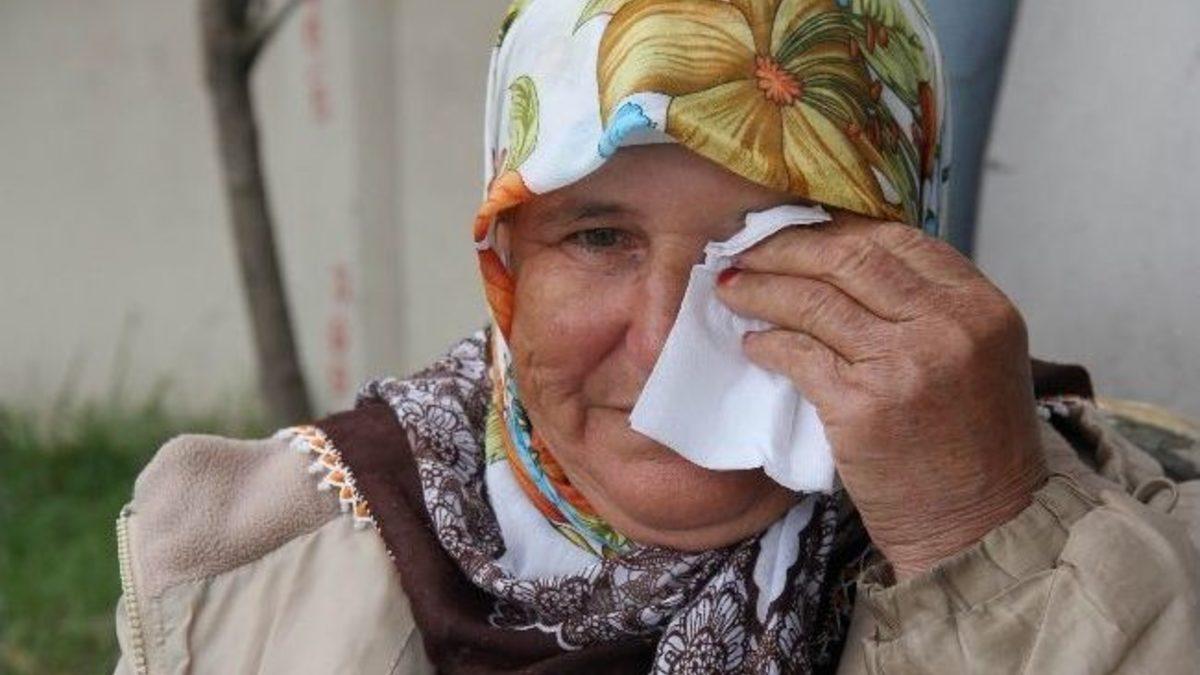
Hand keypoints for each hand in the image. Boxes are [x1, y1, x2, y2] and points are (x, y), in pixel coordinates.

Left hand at [716, 210, 1046, 578]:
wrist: (981, 525)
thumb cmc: (972, 446)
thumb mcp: (976, 357)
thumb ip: (929, 307)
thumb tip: (846, 260)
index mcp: (981, 305)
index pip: (897, 238)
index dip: (836, 228)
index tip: (795, 230)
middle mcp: (947, 324)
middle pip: (848, 257)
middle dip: (786, 248)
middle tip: (744, 251)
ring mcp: (904, 363)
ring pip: (814, 300)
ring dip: (762, 289)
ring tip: (731, 288)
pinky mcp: (863, 406)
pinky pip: (798, 354)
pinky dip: (767, 343)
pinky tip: (752, 344)